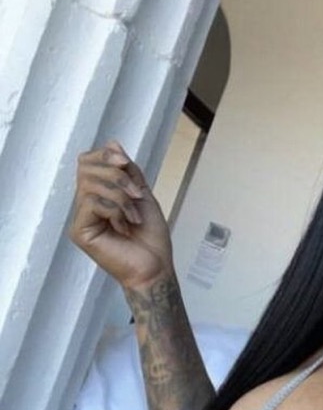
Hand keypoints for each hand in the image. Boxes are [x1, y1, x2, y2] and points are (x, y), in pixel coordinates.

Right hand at [70, 141, 174, 289]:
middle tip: (137, 193)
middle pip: (85, 167)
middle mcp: (86, 205)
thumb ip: (127, 171)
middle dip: (116, 175)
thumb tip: (112, 141)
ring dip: (120, 195)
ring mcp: (82, 219)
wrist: (156, 267)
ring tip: (135, 214)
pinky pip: (91, 204)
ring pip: (89, 184)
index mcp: (99, 195)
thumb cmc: (152, 237)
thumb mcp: (142, 195)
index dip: (105, 154)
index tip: (125, 162)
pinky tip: (126, 226)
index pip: (88, 161)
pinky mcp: (80, 232)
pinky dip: (115, 210)